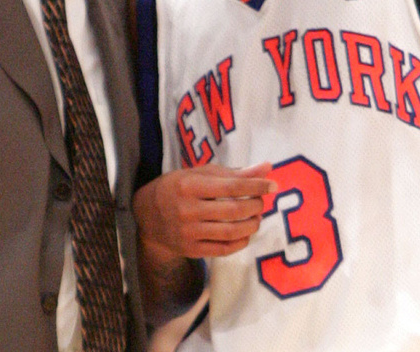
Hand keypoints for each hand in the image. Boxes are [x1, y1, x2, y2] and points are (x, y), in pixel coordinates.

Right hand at [134, 163, 277, 259]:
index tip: (273, 185)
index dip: (256, 186)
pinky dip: (241, 241)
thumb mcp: (201, 173)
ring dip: (252, 225)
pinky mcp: (190, 250)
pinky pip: (224, 249)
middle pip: (234, 211)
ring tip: (256, 217)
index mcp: (189, 185)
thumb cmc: (179, 187)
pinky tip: (245, 233)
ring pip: (231, 232)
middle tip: (261, 202)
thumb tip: (267, 168)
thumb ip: (234, 172)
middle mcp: (187, 210)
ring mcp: (188, 232)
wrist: (147, 215)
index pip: (231, 186)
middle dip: (255, 206)